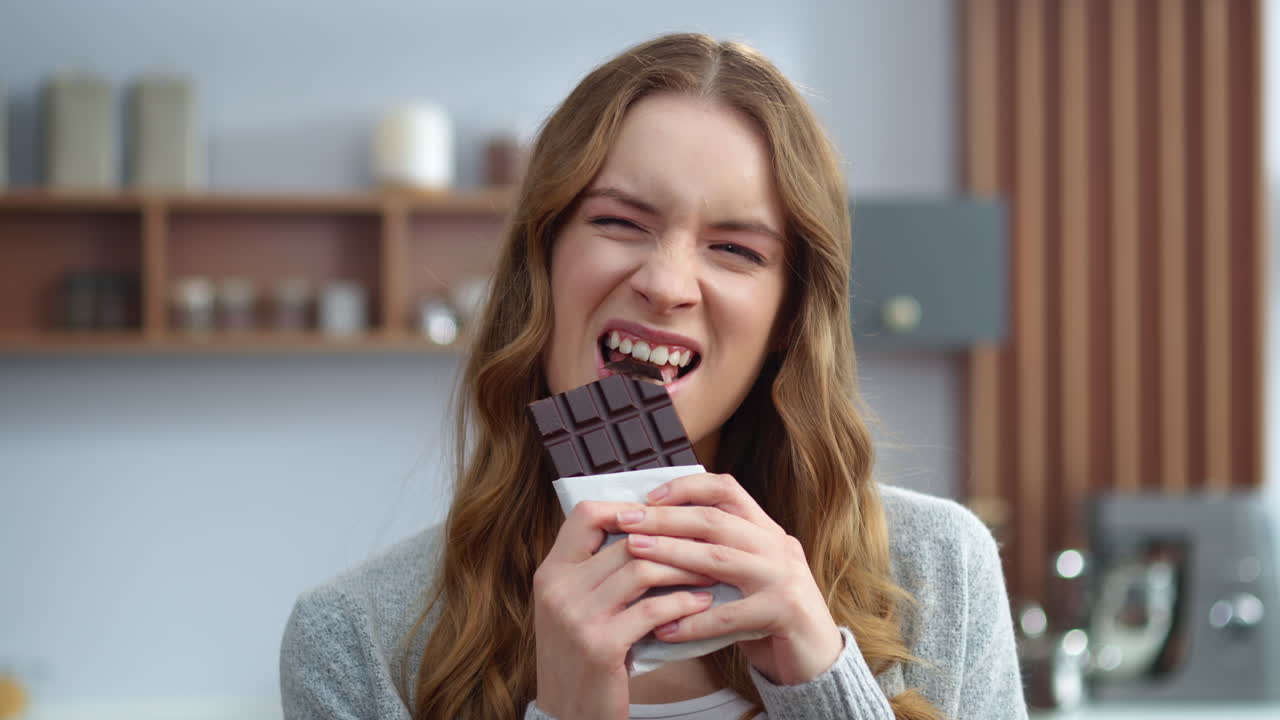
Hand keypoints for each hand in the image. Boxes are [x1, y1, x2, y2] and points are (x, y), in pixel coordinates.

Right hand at [533, 500, 716, 719]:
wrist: (566, 718)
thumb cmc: (580, 662)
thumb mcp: (572, 611)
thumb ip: (595, 575)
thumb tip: (644, 535)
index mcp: (550, 573)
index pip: (586, 515)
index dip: (626, 509)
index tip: (660, 520)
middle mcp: (558, 589)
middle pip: (626, 541)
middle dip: (672, 541)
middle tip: (703, 544)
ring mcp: (576, 617)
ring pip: (642, 569)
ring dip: (684, 570)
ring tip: (707, 575)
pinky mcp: (600, 645)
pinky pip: (652, 610)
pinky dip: (684, 603)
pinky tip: (701, 604)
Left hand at [617, 472, 844, 685]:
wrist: (817, 657)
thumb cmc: (767, 614)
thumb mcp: (745, 573)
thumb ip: (714, 551)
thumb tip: (654, 534)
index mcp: (765, 529)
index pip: (726, 489)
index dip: (686, 487)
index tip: (648, 496)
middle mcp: (777, 545)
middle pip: (715, 521)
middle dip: (666, 518)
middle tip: (626, 521)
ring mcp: (783, 577)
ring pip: (719, 559)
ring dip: (672, 554)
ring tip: (635, 554)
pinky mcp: (784, 613)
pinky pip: (730, 615)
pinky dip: (693, 621)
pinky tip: (663, 629)